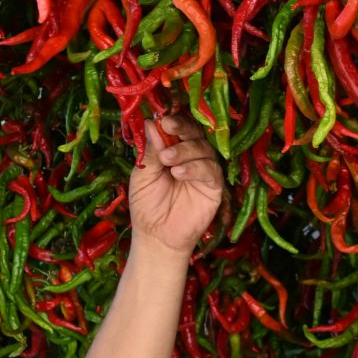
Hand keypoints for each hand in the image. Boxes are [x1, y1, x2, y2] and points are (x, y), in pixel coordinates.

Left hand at [128, 110, 224, 256]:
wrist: (156, 237)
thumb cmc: (147, 206)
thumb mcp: (142, 176)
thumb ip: (150, 152)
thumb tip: (152, 123)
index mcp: (173, 150)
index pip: (178, 129)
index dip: (173, 121)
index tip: (162, 120)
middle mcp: (191, 156)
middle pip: (195, 133)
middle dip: (182, 128)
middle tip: (168, 128)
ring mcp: (204, 171)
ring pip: (204, 149)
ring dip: (186, 150)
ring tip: (168, 160)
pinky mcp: (214, 187)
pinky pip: (211, 171)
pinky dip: (196, 168)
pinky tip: (179, 173)